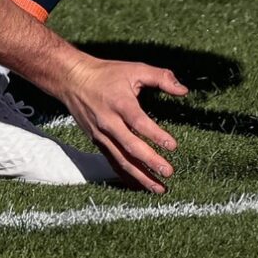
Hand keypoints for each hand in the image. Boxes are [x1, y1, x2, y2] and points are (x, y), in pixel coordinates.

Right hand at [43, 52, 187, 192]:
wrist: (74, 80)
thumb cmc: (108, 74)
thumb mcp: (136, 68)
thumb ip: (161, 77)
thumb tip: (184, 90)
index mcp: (120, 103)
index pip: (139, 123)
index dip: (156, 135)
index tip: (173, 146)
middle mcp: (109, 123)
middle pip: (130, 147)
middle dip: (150, 162)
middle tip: (169, 172)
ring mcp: (101, 135)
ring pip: (121, 160)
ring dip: (140, 176)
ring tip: (158, 188)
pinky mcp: (97, 142)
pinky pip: (113, 162)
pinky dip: (126, 176)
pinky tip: (140, 185)